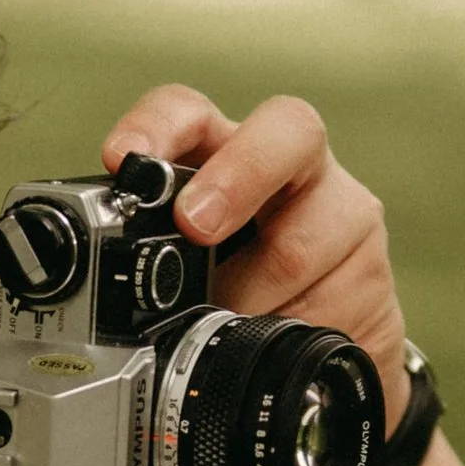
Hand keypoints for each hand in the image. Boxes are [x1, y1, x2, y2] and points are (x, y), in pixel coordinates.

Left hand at [102, 83, 410, 427]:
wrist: (321, 352)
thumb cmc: (237, 295)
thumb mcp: (178, 274)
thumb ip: (147, 266)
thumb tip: (92, 302)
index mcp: (224, 156)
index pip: (191, 113)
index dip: (157, 124)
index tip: (122, 158)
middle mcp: (293, 170)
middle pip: (289, 132)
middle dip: (238, 176)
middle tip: (195, 225)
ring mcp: (342, 216)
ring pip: (302, 240)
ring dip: (250, 294)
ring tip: (226, 322)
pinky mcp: (371, 274)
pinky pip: (333, 303)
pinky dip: (290, 329)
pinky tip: (276, 339)